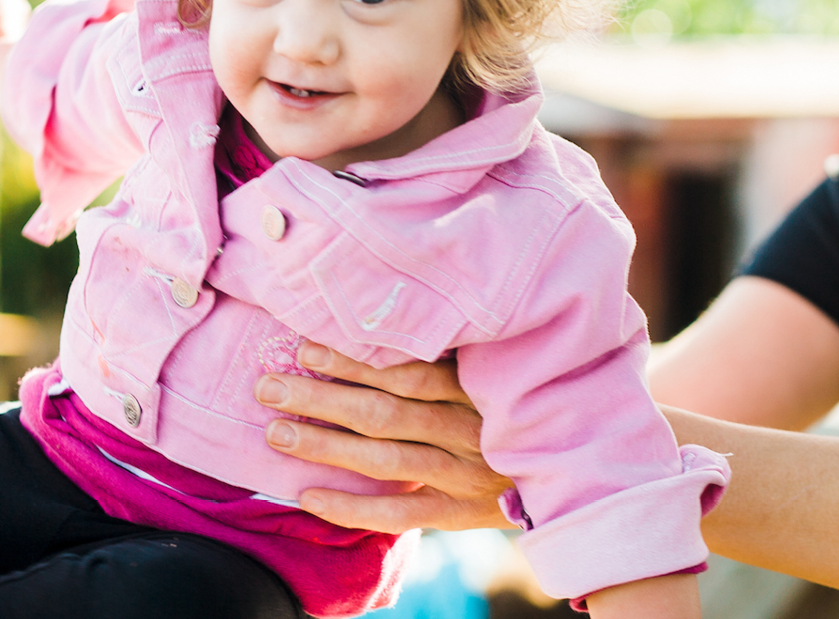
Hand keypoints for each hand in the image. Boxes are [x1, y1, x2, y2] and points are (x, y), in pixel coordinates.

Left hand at [254, 342, 513, 532]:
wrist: (571, 468)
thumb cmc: (507, 406)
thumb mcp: (488, 370)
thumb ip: (443, 352)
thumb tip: (369, 324)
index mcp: (471, 385)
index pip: (403, 369)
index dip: (351, 359)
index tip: (303, 345)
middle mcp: (467, 426)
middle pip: (383, 411)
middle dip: (320, 399)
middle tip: (267, 387)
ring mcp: (465, 472)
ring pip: (386, 459)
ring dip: (326, 446)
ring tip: (276, 433)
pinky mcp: (462, 512)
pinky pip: (402, 514)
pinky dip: (353, 507)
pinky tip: (308, 496)